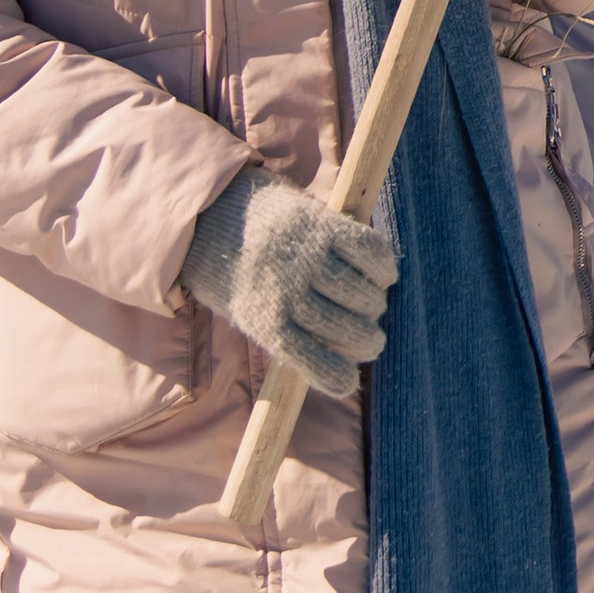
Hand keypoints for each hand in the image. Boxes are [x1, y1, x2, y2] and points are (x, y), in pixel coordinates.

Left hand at [180, 170, 397, 399]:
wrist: (210, 212)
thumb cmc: (233, 272)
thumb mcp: (247, 311)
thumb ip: (285, 332)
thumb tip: (336, 359)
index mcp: (263, 320)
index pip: (313, 363)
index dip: (339, 378)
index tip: (348, 380)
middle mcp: (286, 291)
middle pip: (349, 330)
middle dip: (368, 341)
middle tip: (370, 337)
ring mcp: (306, 256)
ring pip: (363, 295)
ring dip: (375, 304)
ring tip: (372, 303)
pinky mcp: (321, 223)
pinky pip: (370, 253)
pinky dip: (383, 269)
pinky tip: (382, 275)